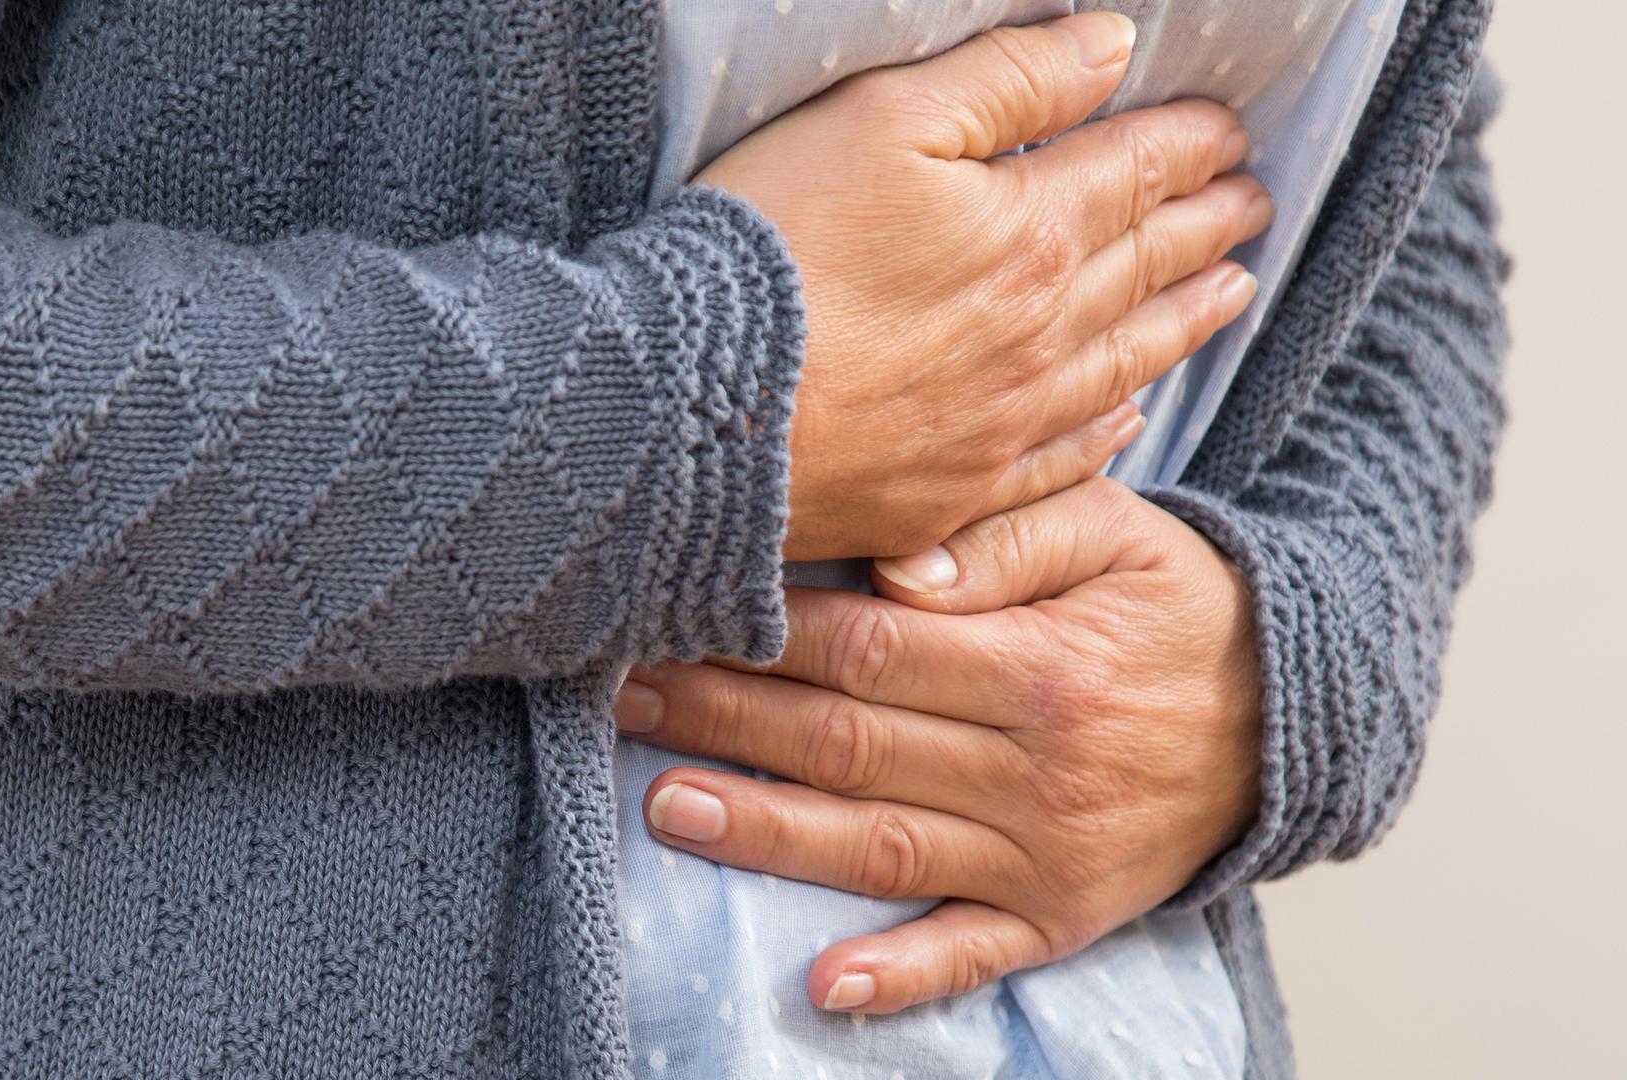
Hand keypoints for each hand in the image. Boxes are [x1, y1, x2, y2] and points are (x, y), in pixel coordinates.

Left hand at [614, 478, 1263, 1012]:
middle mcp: (1036, 768)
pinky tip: (821, 985)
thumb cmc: (1175, 605)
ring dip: (768, 834)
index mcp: (1040, 662)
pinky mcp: (1060, 916)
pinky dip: (900, 975)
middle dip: (727, 719)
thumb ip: (1009, 534)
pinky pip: (972, 954)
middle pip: (850, 744)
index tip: (675, 616)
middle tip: (622, 696)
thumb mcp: (1116, 530)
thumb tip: (899, 569)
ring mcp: (1046, 854)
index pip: (868, 649)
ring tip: (667, 808)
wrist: (1288, 713)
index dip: (762, 637)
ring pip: (882, 846)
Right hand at [694, 14, 1271, 559]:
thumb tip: (1111, 48)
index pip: (1137, 174)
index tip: (1228, 132)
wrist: (682, 407)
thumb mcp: (880, 120)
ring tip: (1231, 293)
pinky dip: (1112, 426)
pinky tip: (1131, 412)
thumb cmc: (768, 249)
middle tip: (1253, 206)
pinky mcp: (954, 495)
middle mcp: (1041, 336)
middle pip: (1147, 267)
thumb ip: (1006, 80)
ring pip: (1125, 362)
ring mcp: (1003, 426)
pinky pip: (1064, 457)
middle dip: (1207, 226)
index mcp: (1032, 233)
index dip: (1190, 145)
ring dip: (1187, 320)